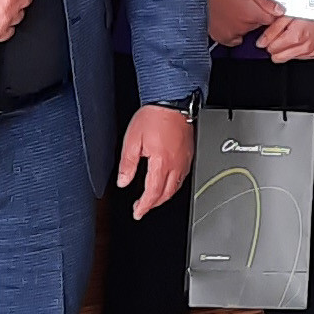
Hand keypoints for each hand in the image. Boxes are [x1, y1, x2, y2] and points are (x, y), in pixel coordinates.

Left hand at [115, 103, 194, 219]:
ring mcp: (185, 160)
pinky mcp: (189, 154)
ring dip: (164, 196)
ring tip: (153, 198)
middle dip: (153, 204)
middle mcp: (176, 164)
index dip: (144, 206)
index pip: (153, 193)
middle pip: (166, 194)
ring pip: (177, 187)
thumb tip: (123, 181)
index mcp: (161, 163)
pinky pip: (183, 177)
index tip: (137, 213)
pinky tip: (167, 182)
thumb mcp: (132, 140)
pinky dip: (174, 185)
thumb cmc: (154, 116)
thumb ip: (127, 164)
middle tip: (142, 208)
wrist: (172, 101)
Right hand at [207, 0, 282, 47]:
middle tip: (244, 4)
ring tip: (233, 10)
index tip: (265, 9)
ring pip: (246, 31)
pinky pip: (233, 39)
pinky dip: (233, 32)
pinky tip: (228, 21)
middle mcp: (245, 27)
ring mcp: (233, 34)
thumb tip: (279, 10)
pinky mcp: (222, 38)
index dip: (269, 13)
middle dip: (255, 16)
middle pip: (258, 25)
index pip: (272, 20)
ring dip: (243, 23)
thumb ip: (265, 1)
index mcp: (254, 15)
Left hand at [255, 16, 313, 63]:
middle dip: (277, 46)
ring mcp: (313, 52)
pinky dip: (300, 48)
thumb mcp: (288, 14)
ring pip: (290, 57)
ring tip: (296, 32)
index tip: (274, 33)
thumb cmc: (312, 7)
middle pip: (279, 57)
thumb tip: (261, 43)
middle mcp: (305, 47)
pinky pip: (302, 56)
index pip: (271, 49)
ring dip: (289, 47)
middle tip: (283, 34)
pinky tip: (304, 36)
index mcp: (296, 37)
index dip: (270, 40)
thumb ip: (272, 30)